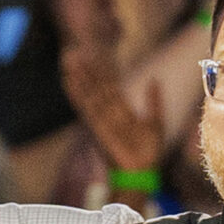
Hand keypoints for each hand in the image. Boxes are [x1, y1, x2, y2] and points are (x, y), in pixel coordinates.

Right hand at [60, 44, 163, 173]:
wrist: (143, 171)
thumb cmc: (149, 151)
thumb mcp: (155, 121)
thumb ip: (153, 100)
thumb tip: (154, 79)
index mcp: (122, 111)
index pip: (110, 86)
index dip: (102, 71)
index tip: (94, 54)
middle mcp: (109, 113)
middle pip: (96, 86)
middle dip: (87, 69)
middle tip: (76, 51)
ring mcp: (101, 119)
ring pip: (89, 92)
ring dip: (79, 76)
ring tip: (69, 59)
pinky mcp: (96, 127)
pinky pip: (85, 107)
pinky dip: (76, 93)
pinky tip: (68, 81)